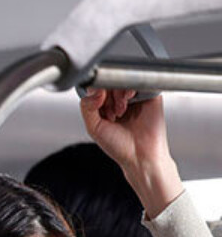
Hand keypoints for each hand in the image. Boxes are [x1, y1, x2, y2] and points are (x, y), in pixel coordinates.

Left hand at [80, 88, 182, 216]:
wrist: (141, 156)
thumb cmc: (119, 146)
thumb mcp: (93, 127)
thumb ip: (87, 107)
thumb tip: (95, 89)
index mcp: (105, 107)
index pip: (96, 89)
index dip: (95, 94)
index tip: (98, 107)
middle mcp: (120, 100)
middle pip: (109, 82)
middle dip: (106, 96)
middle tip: (110, 112)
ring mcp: (135, 97)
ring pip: (122, 80)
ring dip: (117, 93)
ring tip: (120, 111)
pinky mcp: (150, 94)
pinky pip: (139, 80)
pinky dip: (130, 87)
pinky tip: (128, 100)